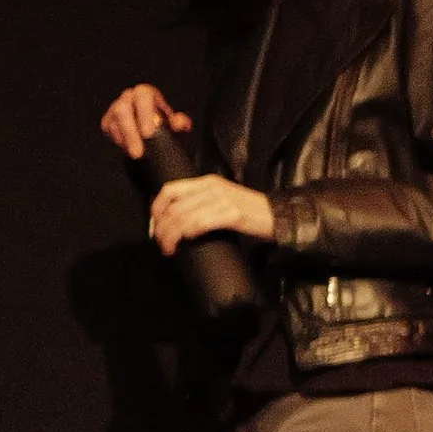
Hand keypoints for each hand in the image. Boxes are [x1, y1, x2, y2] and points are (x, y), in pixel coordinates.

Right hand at [102, 83, 189, 159]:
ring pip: (114, 123)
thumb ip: (180, 123)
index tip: (148, 133)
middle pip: (122, 109)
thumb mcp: (176, 125)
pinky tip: (129, 147)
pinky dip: (119, 141)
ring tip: (137, 153)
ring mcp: (116, 109)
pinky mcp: (108, 122)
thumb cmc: (165, 124)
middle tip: (138, 152)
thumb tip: (179, 123)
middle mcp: (129, 98)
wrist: (153, 134)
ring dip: (125, 140)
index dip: (145, 114)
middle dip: (130, 133)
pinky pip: (109, 131)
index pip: (143, 95)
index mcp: (147, 94)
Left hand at [148, 175, 275, 253]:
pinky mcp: (233, 214)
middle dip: (162, 229)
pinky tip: (186, 241)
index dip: (156, 209)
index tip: (154, 227)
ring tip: (169, 249)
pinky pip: (202, 223)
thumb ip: (201, 203)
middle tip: (161, 244)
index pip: (170, 190)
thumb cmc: (248, 213)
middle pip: (174, 207)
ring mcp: (223, 200)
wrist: (278, 216)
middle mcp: (212, 187)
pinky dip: (189, 232)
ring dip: (171, 236)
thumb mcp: (221, 200)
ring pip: (184, 217)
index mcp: (207, 182)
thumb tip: (175, 221)